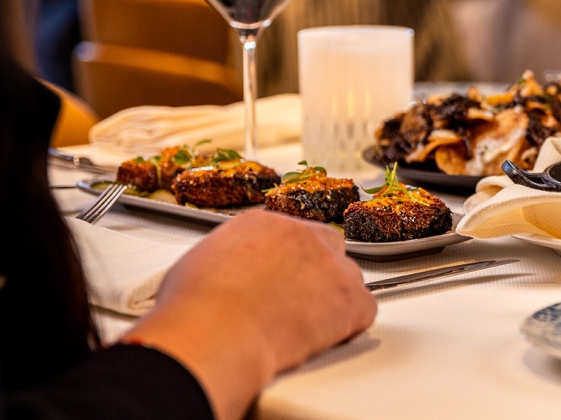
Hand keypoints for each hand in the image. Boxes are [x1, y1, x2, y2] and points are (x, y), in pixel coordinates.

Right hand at [125, 210, 375, 418]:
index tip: (280, 281)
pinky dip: (351, 325)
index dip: (286, 262)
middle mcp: (303, 235)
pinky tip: (328, 337)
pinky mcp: (351, 298)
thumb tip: (219, 277)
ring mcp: (331, 264)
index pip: (290, 235)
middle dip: (316, 272)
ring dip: (333, 298)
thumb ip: (222, 261)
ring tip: (306, 325)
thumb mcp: (196, 265)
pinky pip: (364, 309)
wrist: (217, 331)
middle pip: (326, 247)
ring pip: (347, 277)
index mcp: (264, 224)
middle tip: (296, 302)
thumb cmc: (197, 308)